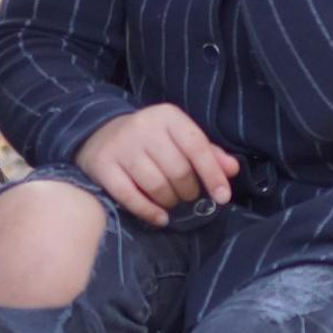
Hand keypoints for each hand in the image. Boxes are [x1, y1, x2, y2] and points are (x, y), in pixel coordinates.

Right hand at [75, 104, 239, 227]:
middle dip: (188, 191)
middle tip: (188, 197)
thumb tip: (233, 169)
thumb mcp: (178, 137)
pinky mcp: (103, 166)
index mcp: (167, 116)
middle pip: (178, 170)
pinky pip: (130, 197)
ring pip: (156, 185)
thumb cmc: (150, 139)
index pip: (197, 146)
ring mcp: (121, 146)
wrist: (99, 133)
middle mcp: (143, 127)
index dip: (213, 174)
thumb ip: (207, 153)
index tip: (222, 197)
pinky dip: (149, 212)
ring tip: (171, 202)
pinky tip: (159, 217)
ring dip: (169, 201)